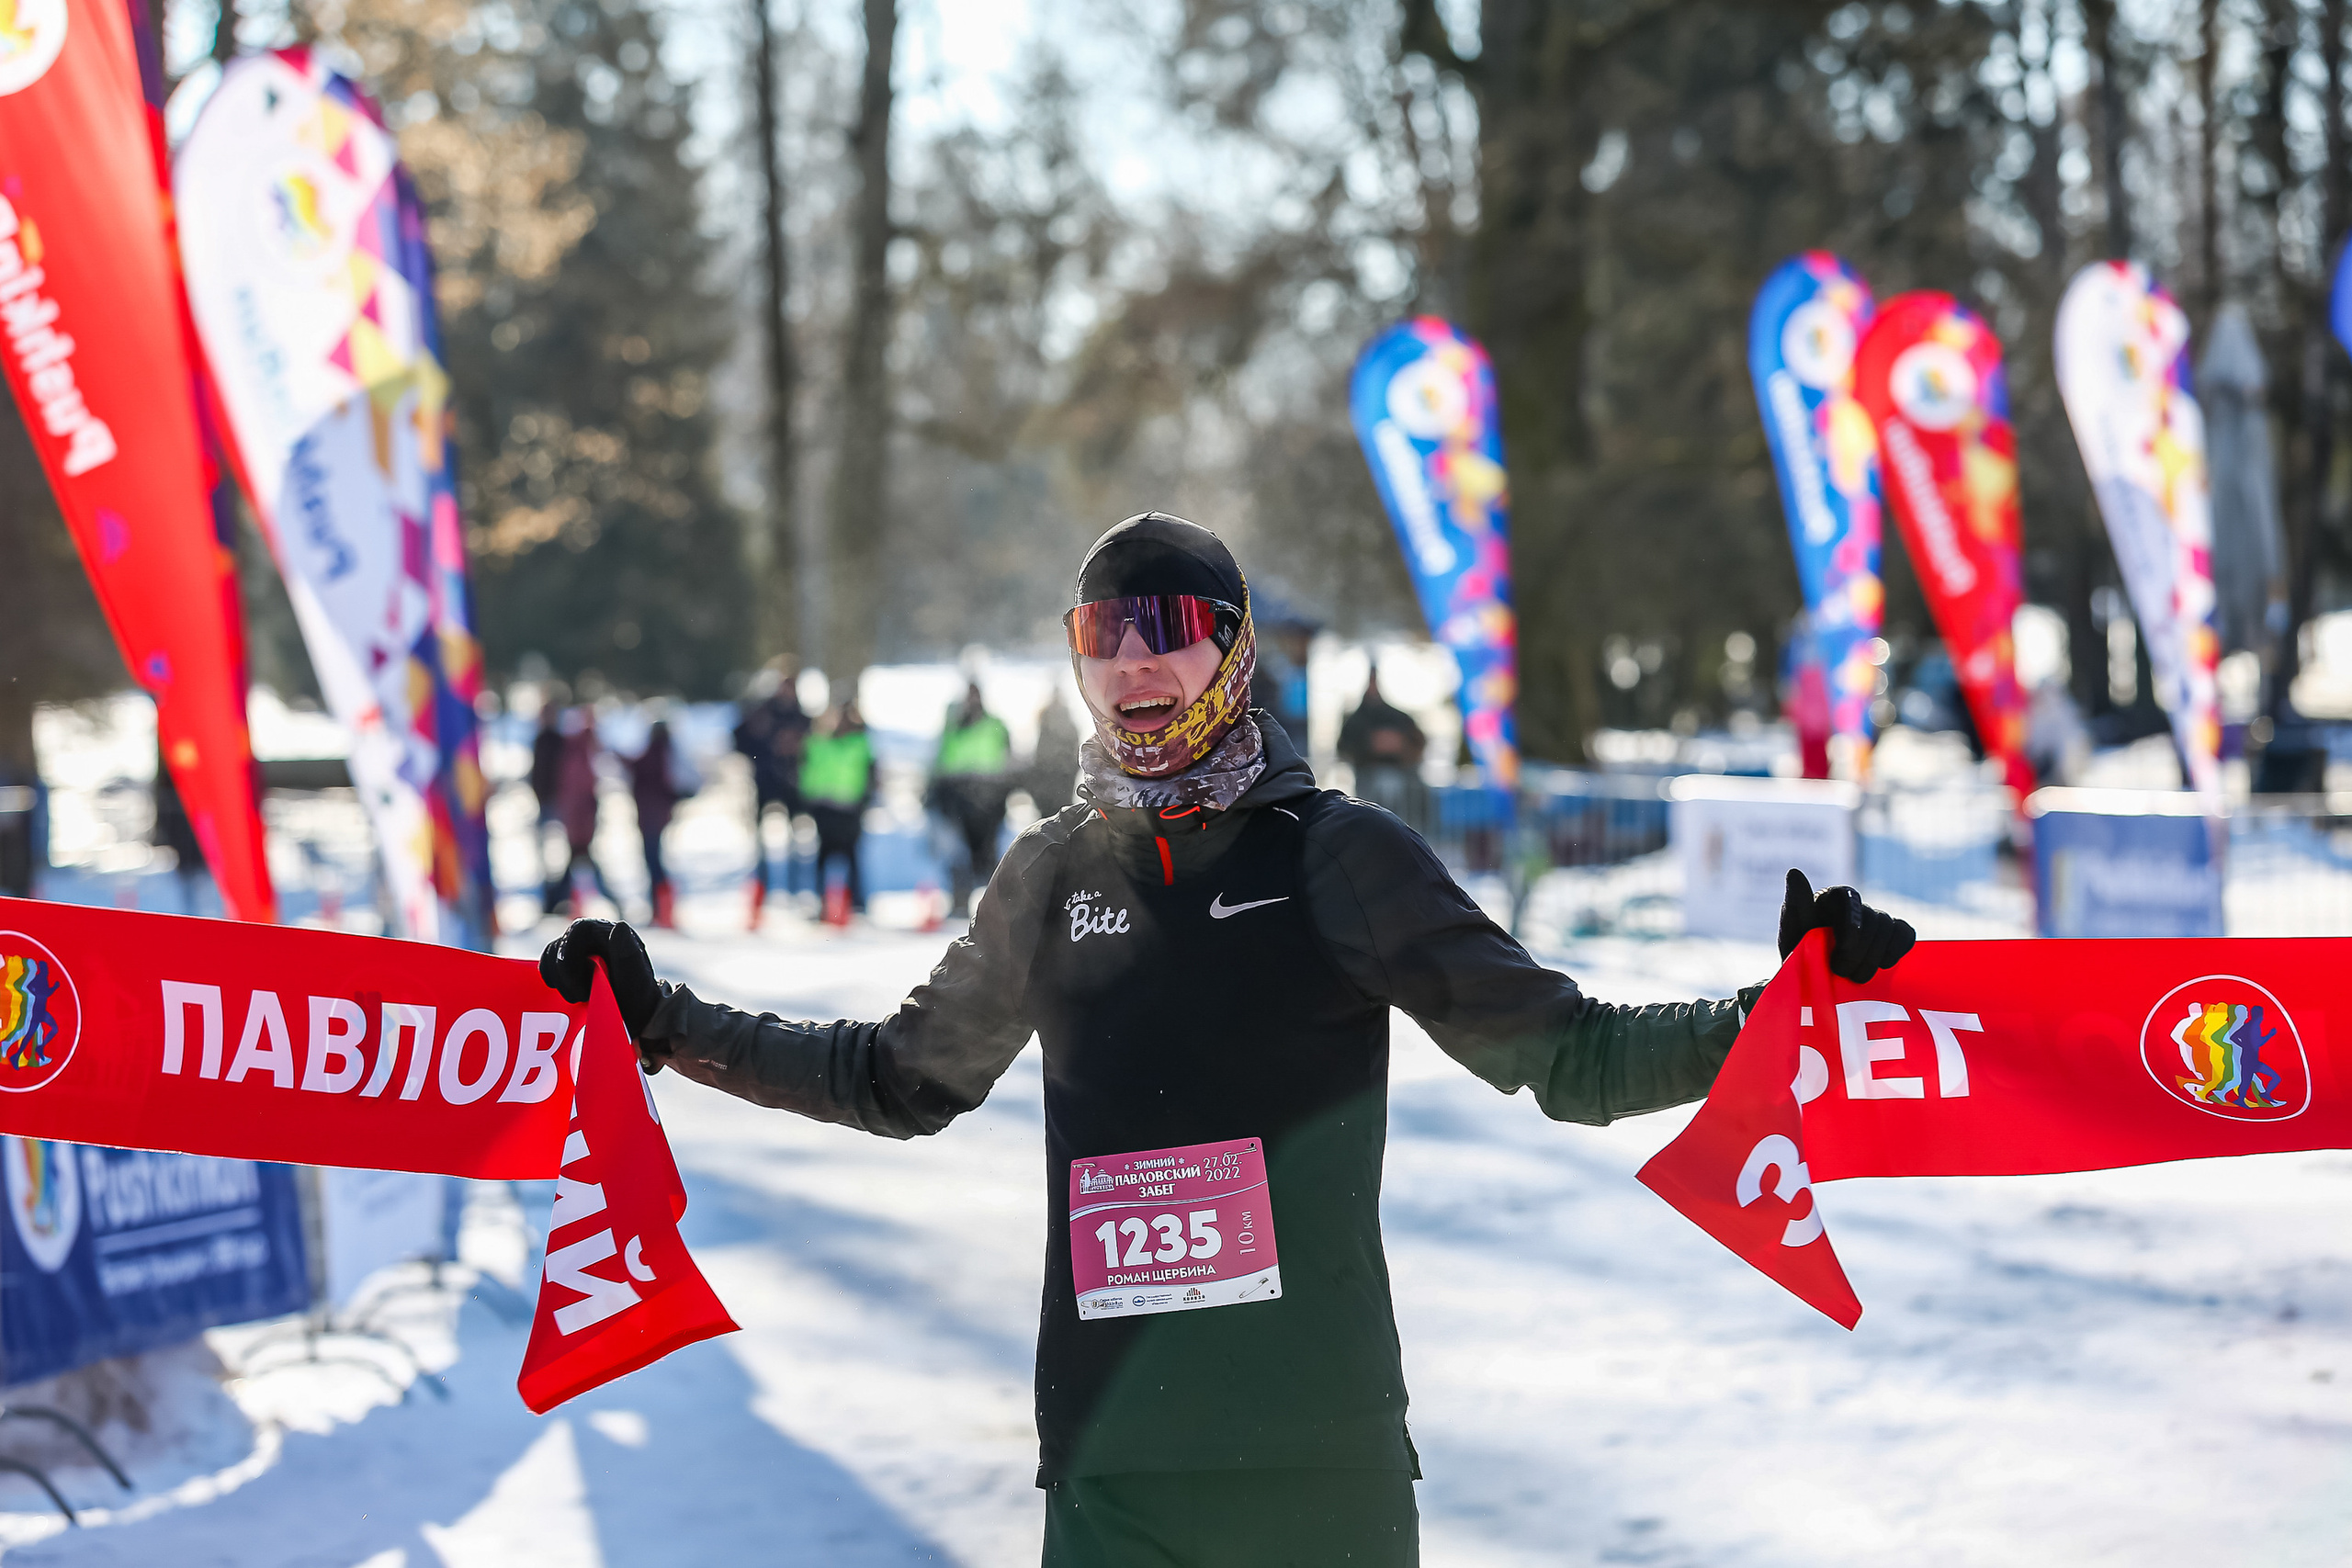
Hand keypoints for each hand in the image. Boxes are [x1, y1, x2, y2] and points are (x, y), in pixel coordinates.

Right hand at [538, 919, 670, 1071]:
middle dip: (565, 974)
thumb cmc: (639, 999)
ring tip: (580, 997)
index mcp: (612, 933)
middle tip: (580, 996)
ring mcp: (581, 947)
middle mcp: (595, 935)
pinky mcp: (569, 960)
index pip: (580, 930)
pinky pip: (549, 963)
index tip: (581, 984)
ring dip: (560, 980)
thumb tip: (620, 926)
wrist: (636, 1015)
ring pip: (552, 954)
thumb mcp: (636, 982)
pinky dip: (554, 980)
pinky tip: (570, 992)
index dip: (570, 954)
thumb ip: (628, 955)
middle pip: (561, 944)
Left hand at [1776, 869, 1915, 982]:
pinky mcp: (1891, 934)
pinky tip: (1882, 965)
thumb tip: (1794, 872)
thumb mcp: (1792, 935)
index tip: (1843, 948)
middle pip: (1872, 918)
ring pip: (1888, 928)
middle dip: (1858, 951)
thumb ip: (1796, 905)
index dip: (1852, 923)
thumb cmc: (1800, 956)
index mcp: (1830, 898)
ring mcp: (1875, 919)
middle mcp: (1855, 904)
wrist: (1815, 983)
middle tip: (1840, 972)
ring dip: (1874, 958)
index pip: (1849, 898)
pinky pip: (1905, 933)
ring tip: (1856, 977)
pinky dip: (1897, 949)